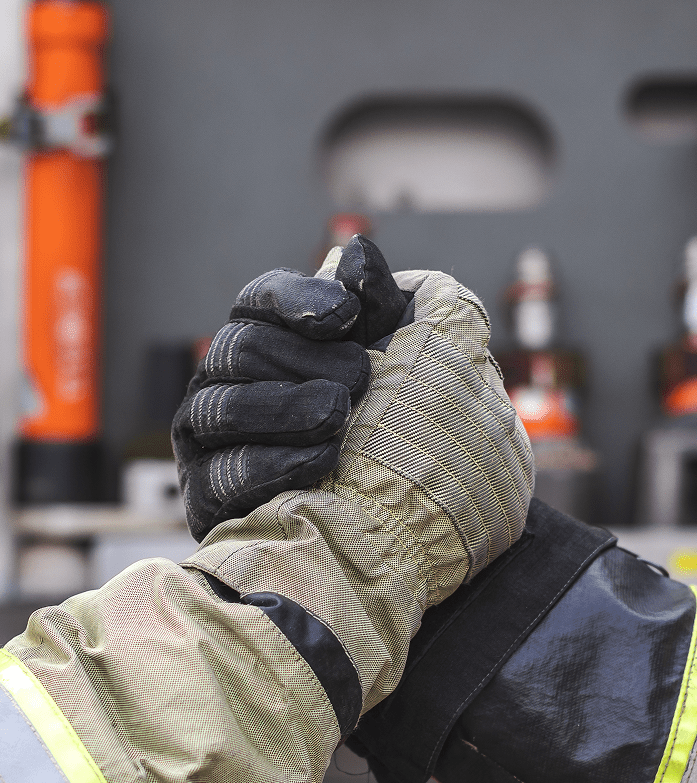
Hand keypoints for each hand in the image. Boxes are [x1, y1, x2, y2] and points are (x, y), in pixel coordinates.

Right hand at [190, 237, 533, 599]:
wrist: (399, 530)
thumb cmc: (394, 436)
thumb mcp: (403, 365)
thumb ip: (382, 307)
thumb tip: (356, 252)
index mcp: (269, 346)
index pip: (259, 301)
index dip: (296, 300)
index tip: (345, 317)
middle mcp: (228, 386)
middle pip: (241, 347)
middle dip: (304, 362)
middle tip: (361, 382)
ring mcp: (209, 444)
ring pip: (223, 405)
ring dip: (286, 408)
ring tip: (340, 416)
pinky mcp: (207, 499)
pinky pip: (223, 474)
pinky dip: (273, 464)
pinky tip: (322, 463)